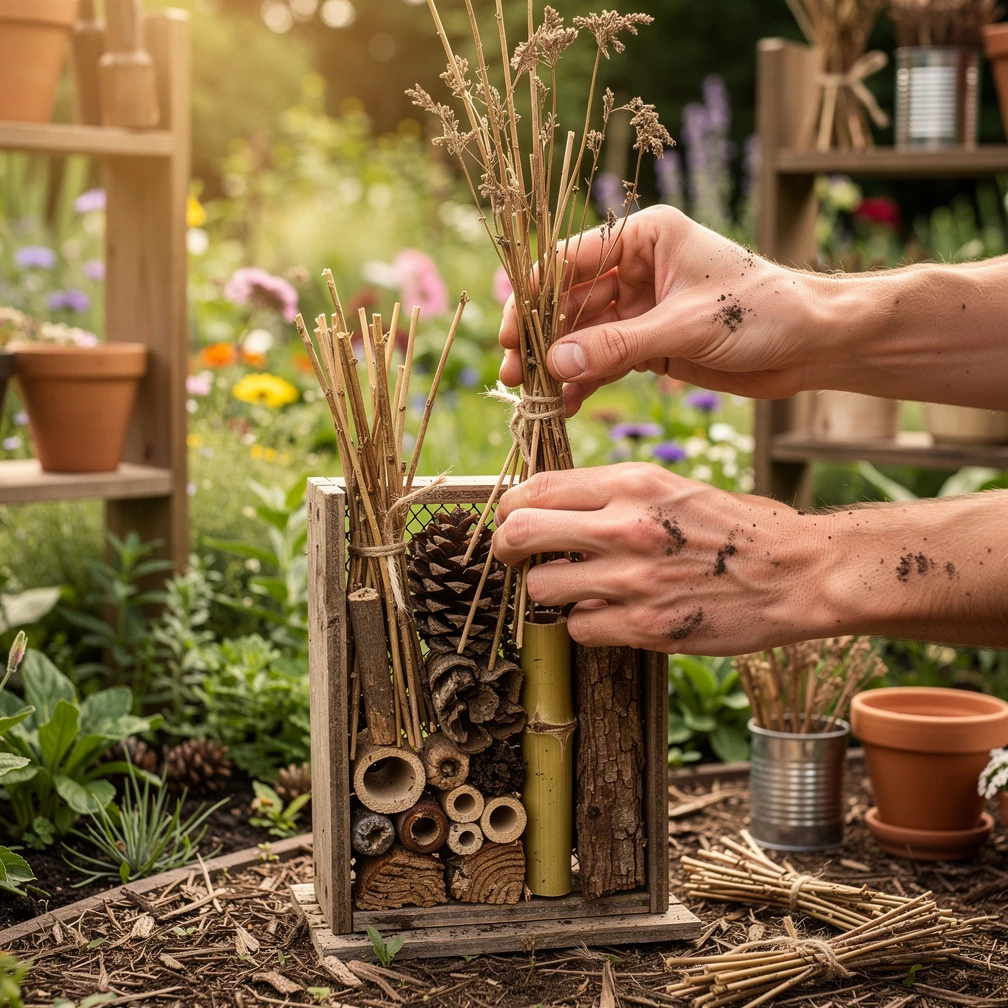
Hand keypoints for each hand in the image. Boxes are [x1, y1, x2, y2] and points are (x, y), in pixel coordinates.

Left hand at [492, 463, 821, 655]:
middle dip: (506, 549)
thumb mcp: (673, 487)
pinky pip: (577, 628)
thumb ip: (614, 495)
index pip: (536, 488)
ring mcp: (632, 579)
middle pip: (520, 534)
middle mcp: (625, 526)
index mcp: (632, 483)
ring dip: (548, 592)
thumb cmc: (735, 527)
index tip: (511, 520)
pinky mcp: (644, 627)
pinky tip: (609, 615)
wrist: (797, 572)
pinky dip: (584, 624)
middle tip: (514, 558)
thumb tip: (554, 506)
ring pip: (540, 587)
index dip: (511, 507)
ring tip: (572, 589)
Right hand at [498, 206, 819, 415]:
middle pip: (569, 302)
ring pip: (583, 335)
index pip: (570, 260)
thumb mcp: (686, 326)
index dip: (533, 297)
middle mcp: (637, 268)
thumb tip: (554, 365)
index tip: (511, 336)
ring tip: (534, 397)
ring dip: (559, 365)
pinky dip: (586, 382)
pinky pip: (606, 361)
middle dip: (542, 339)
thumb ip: (618, 345)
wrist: (814, 344)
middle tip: (516, 376)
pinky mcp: (652, 343)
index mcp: (644, 238)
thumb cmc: (764, 312)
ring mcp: (642, 308)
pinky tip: (566, 406)